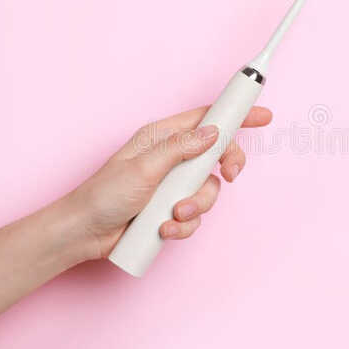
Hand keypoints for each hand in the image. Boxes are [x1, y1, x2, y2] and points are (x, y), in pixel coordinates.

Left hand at [56, 103, 274, 262]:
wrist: (86, 233)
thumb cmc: (103, 195)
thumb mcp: (144, 167)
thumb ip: (181, 149)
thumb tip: (212, 133)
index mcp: (162, 138)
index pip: (206, 119)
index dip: (236, 115)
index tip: (263, 115)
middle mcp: (171, 159)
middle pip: (217, 156)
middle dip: (225, 169)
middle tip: (229, 176)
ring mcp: (172, 186)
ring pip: (208, 191)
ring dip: (195, 207)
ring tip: (172, 215)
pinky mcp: (171, 211)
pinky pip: (195, 217)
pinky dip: (182, 226)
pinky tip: (163, 230)